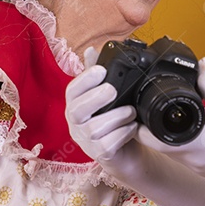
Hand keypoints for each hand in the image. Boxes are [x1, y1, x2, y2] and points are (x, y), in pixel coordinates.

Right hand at [65, 48, 148, 181]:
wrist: (125, 152)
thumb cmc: (113, 120)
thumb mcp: (105, 96)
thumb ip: (97, 74)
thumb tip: (91, 50)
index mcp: (76, 104)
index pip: (72, 91)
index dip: (85, 80)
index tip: (102, 70)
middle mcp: (76, 123)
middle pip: (77, 111)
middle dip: (95, 98)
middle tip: (113, 90)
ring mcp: (85, 141)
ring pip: (95, 128)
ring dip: (116, 116)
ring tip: (131, 112)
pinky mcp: (99, 155)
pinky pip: (108, 144)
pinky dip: (124, 133)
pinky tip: (132, 128)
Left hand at [137, 59, 204, 181]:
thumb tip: (200, 64)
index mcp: (186, 143)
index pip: (147, 138)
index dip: (140, 125)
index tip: (140, 112)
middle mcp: (188, 159)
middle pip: (159, 145)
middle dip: (154, 131)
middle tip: (155, 115)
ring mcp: (198, 168)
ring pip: (175, 153)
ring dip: (172, 139)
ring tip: (178, 123)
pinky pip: (190, 160)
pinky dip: (189, 148)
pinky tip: (199, 137)